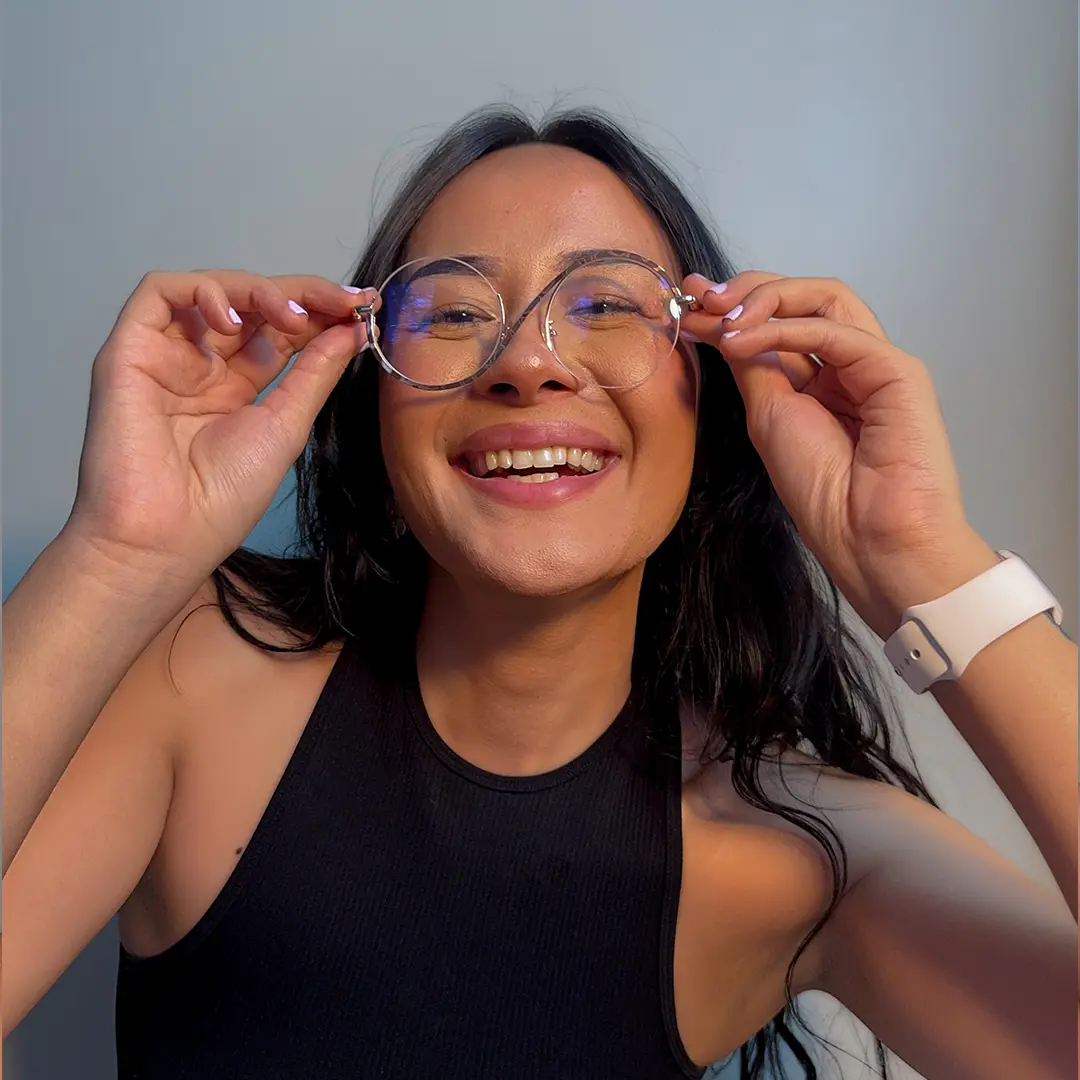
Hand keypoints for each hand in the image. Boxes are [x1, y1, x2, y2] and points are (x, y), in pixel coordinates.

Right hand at [67, 269, 377, 587]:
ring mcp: (166, 354)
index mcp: (238, 387)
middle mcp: (202, 365)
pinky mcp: (130, 348)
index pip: (281, 331)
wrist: (167, 535)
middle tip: (344, 301)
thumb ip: (316, 372)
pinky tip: (235, 319)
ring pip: (212, 290)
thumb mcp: (287, 425)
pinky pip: (160, 293)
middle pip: (253, 305)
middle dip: (303, 295)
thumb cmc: (224, 495)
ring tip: (293, 318)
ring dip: (259, 291)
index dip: (322, 313)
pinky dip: (203, 291)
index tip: (366, 307)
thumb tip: (353, 328)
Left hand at [680, 270, 994, 636]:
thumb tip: (722, 325)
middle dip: (747, 290)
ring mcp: (876, 363)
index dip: (734, 306)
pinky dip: (784, 327)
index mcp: (823, 379)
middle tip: (703, 297)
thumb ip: (752, 367)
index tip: (689, 300)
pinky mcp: (898, 370)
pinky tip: (744, 340)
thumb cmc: (824, 494)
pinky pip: (834, 331)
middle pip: (804, 297)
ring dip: (768, 297)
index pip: (780, 322)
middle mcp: (850, 364)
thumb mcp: (768, 417)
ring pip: (826, 297)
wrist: (868, 541)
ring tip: (724, 316)